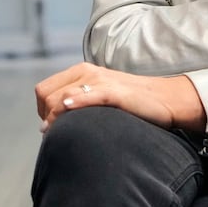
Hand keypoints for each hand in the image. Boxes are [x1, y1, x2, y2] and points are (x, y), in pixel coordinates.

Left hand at [35, 62, 205, 132]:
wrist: (166, 99)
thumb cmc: (132, 104)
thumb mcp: (100, 97)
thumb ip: (78, 103)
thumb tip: (49, 125)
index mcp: (80, 72)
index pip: (43, 90)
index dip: (41, 110)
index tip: (50, 127)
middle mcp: (86, 72)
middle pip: (47, 95)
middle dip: (45, 117)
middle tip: (54, 134)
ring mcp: (101, 81)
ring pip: (61, 96)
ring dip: (54, 116)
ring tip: (58, 133)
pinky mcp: (114, 92)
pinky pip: (88, 94)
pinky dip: (75, 101)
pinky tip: (68, 108)